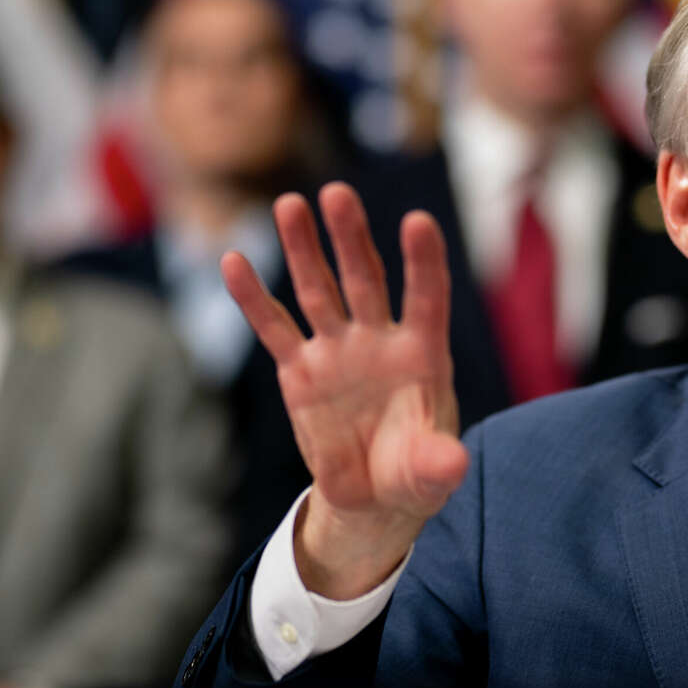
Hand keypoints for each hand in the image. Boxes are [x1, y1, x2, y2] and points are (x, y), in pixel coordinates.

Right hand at [223, 182, 468, 598]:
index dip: (422, 262)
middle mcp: (379, 341)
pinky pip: (274, 329)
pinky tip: (234, 261)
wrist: (375, 494)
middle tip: (337, 193)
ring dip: (304, 250)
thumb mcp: (431, 475)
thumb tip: (453, 464)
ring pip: (318, 290)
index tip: (418, 222)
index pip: (426, 298)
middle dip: (350, 238)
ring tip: (289, 205)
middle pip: (365, 279)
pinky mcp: (300, 371)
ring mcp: (337, 351)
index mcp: (423, 355)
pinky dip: (254, 299)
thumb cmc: (414, 473)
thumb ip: (440, 464)